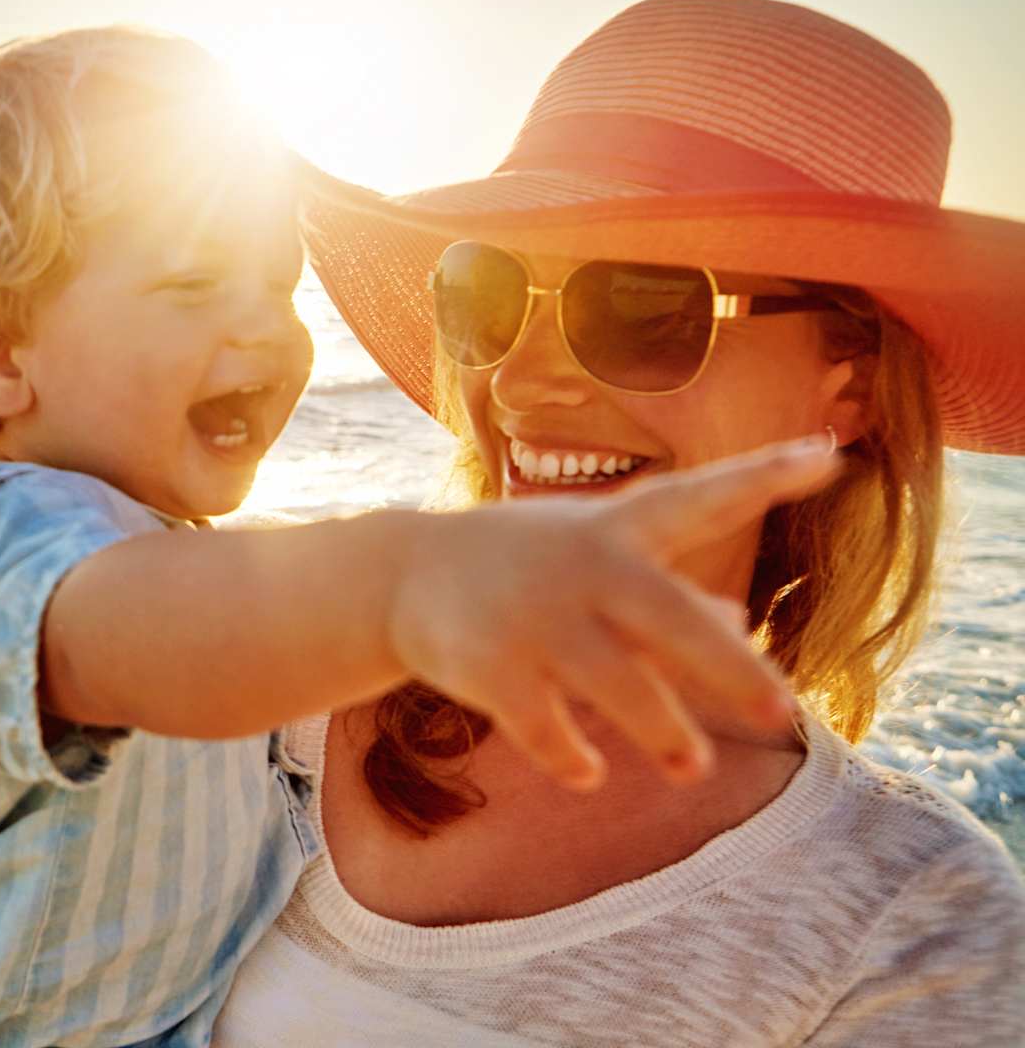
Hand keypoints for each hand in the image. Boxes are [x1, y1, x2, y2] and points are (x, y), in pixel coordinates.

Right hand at [389, 436, 838, 789]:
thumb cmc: (517, 562)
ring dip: (660, 728)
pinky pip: (541, 720)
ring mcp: (531, 616)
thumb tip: (737, 620)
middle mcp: (580, 566)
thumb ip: (664, 592)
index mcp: (616, 531)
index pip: (699, 497)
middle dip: (727, 665)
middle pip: (667, 614)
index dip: (763, 476)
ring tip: (694, 767)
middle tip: (781, 710)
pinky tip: (590, 772)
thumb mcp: (588, 558)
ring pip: (613, 680)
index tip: (829, 453)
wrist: (398, 574)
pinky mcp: (486, 662)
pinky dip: (568, 752)